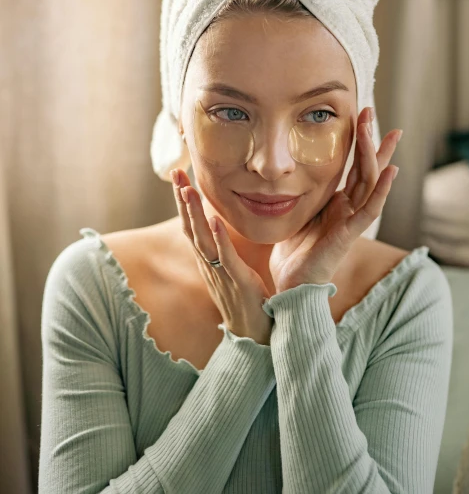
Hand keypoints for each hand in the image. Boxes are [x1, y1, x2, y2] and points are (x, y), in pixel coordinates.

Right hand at [171, 169, 273, 345]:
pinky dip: (219, 237)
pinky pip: (225, 257)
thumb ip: (223, 247)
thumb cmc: (245, 299)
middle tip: (175, 172)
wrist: (254, 334)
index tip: (178, 175)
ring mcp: (220, 273)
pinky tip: (215, 219)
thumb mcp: (231, 267)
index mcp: (207, 259)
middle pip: (189, 227)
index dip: (182, 200)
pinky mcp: (237, 281)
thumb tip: (221, 223)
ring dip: (194, 213)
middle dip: (181, 199)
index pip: (190, 225)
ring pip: (202, 239)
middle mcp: (208, 264)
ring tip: (188, 189)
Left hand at [268, 107, 401, 292]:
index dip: (360, 144)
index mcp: (337, 203)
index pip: (353, 168)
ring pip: (369, 182)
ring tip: (382, 131)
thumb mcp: (297, 213)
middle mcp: (348, 208)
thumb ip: (305, 194)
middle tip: (372, 111)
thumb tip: (293, 171)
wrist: (291, 285)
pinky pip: (370, 209)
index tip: (362, 117)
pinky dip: (381, 190)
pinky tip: (391, 171)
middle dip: (371, 140)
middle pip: (366, 169)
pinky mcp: (349, 234)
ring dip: (375, 155)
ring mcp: (351, 220)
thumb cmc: (293, 253)